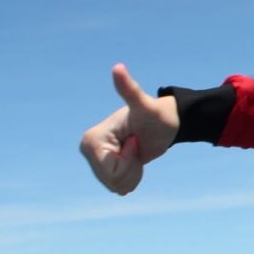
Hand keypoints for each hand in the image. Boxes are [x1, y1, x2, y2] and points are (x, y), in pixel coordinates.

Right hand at [79, 63, 178, 194]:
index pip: (111, 170)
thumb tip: (118, 67)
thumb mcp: (146, 106)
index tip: (135, 141)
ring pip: (116, 186)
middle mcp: (88, 149)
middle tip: (137, 146)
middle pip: (112, 181)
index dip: (130, 161)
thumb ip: (130, 90)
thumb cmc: (158, 114)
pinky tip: (135, 160)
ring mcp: (95, 159)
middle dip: (131, 169)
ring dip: (133, 174)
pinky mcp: (104, 168)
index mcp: (92, 139)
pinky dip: (132, 178)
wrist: (165, 123)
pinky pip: (119, 187)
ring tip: (137, 151)